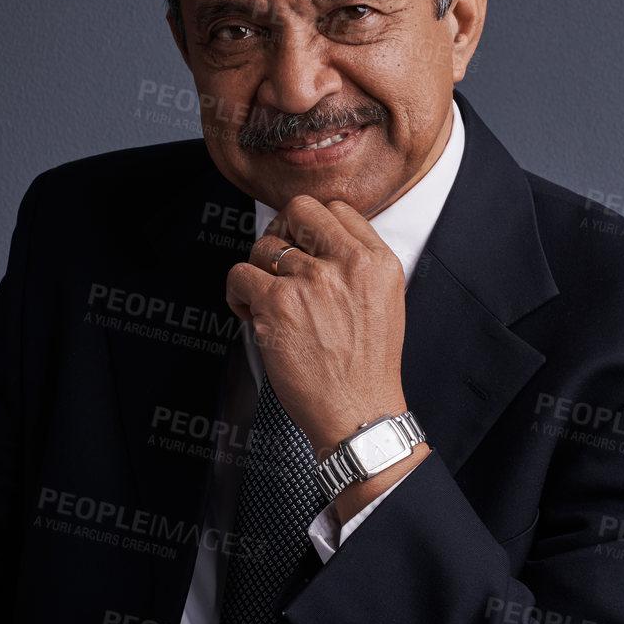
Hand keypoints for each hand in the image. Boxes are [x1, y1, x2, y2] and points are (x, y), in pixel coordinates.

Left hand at [225, 195, 429, 519]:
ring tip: (265, 299)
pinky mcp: (278, 303)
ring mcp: (312, 280)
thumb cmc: (367, 369)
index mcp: (378, 261)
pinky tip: (250, 312)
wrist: (358, 413)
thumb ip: (359, 266)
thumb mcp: (386, 303)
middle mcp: (347, 264)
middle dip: (282, 230)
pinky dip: (237, 293)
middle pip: (299, 209)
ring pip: (264, 244)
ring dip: (258, 270)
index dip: (312, 225)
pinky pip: (240, 274)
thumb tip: (320, 242)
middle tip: (277, 260)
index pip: (337, 209)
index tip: (303, 246)